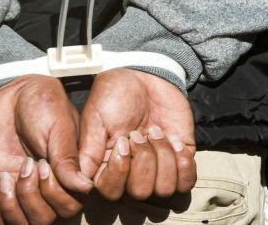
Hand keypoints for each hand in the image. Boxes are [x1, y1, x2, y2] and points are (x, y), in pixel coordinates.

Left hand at [0, 76, 91, 224]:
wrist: (9, 93)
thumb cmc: (42, 104)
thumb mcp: (59, 127)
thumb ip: (67, 158)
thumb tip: (85, 187)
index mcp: (71, 175)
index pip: (71, 204)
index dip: (56, 192)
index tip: (43, 164)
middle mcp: (51, 189)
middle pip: (50, 218)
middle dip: (35, 195)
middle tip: (28, 163)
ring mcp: (26, 191)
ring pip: (27, 223)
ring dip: (15, 204)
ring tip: (8, 177)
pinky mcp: (3, 190)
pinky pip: (2, 220)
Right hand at [77, 69, 195, 202]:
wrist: (144, 75)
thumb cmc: (114, 95)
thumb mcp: (95, 118)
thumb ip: (89, 151)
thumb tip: (81, 182)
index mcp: (106, 166)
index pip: (110, 191)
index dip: (119, 172)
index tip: (122, 141)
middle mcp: (131, 173)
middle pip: (140, 192)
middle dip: (143, 160)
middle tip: (138, 132)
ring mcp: (157, 169)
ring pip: (165, 189)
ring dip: (163, 157)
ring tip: (155, 131)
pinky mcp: (180, 161)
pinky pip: (186, 181)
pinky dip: (183, 162)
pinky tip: (174, 139)